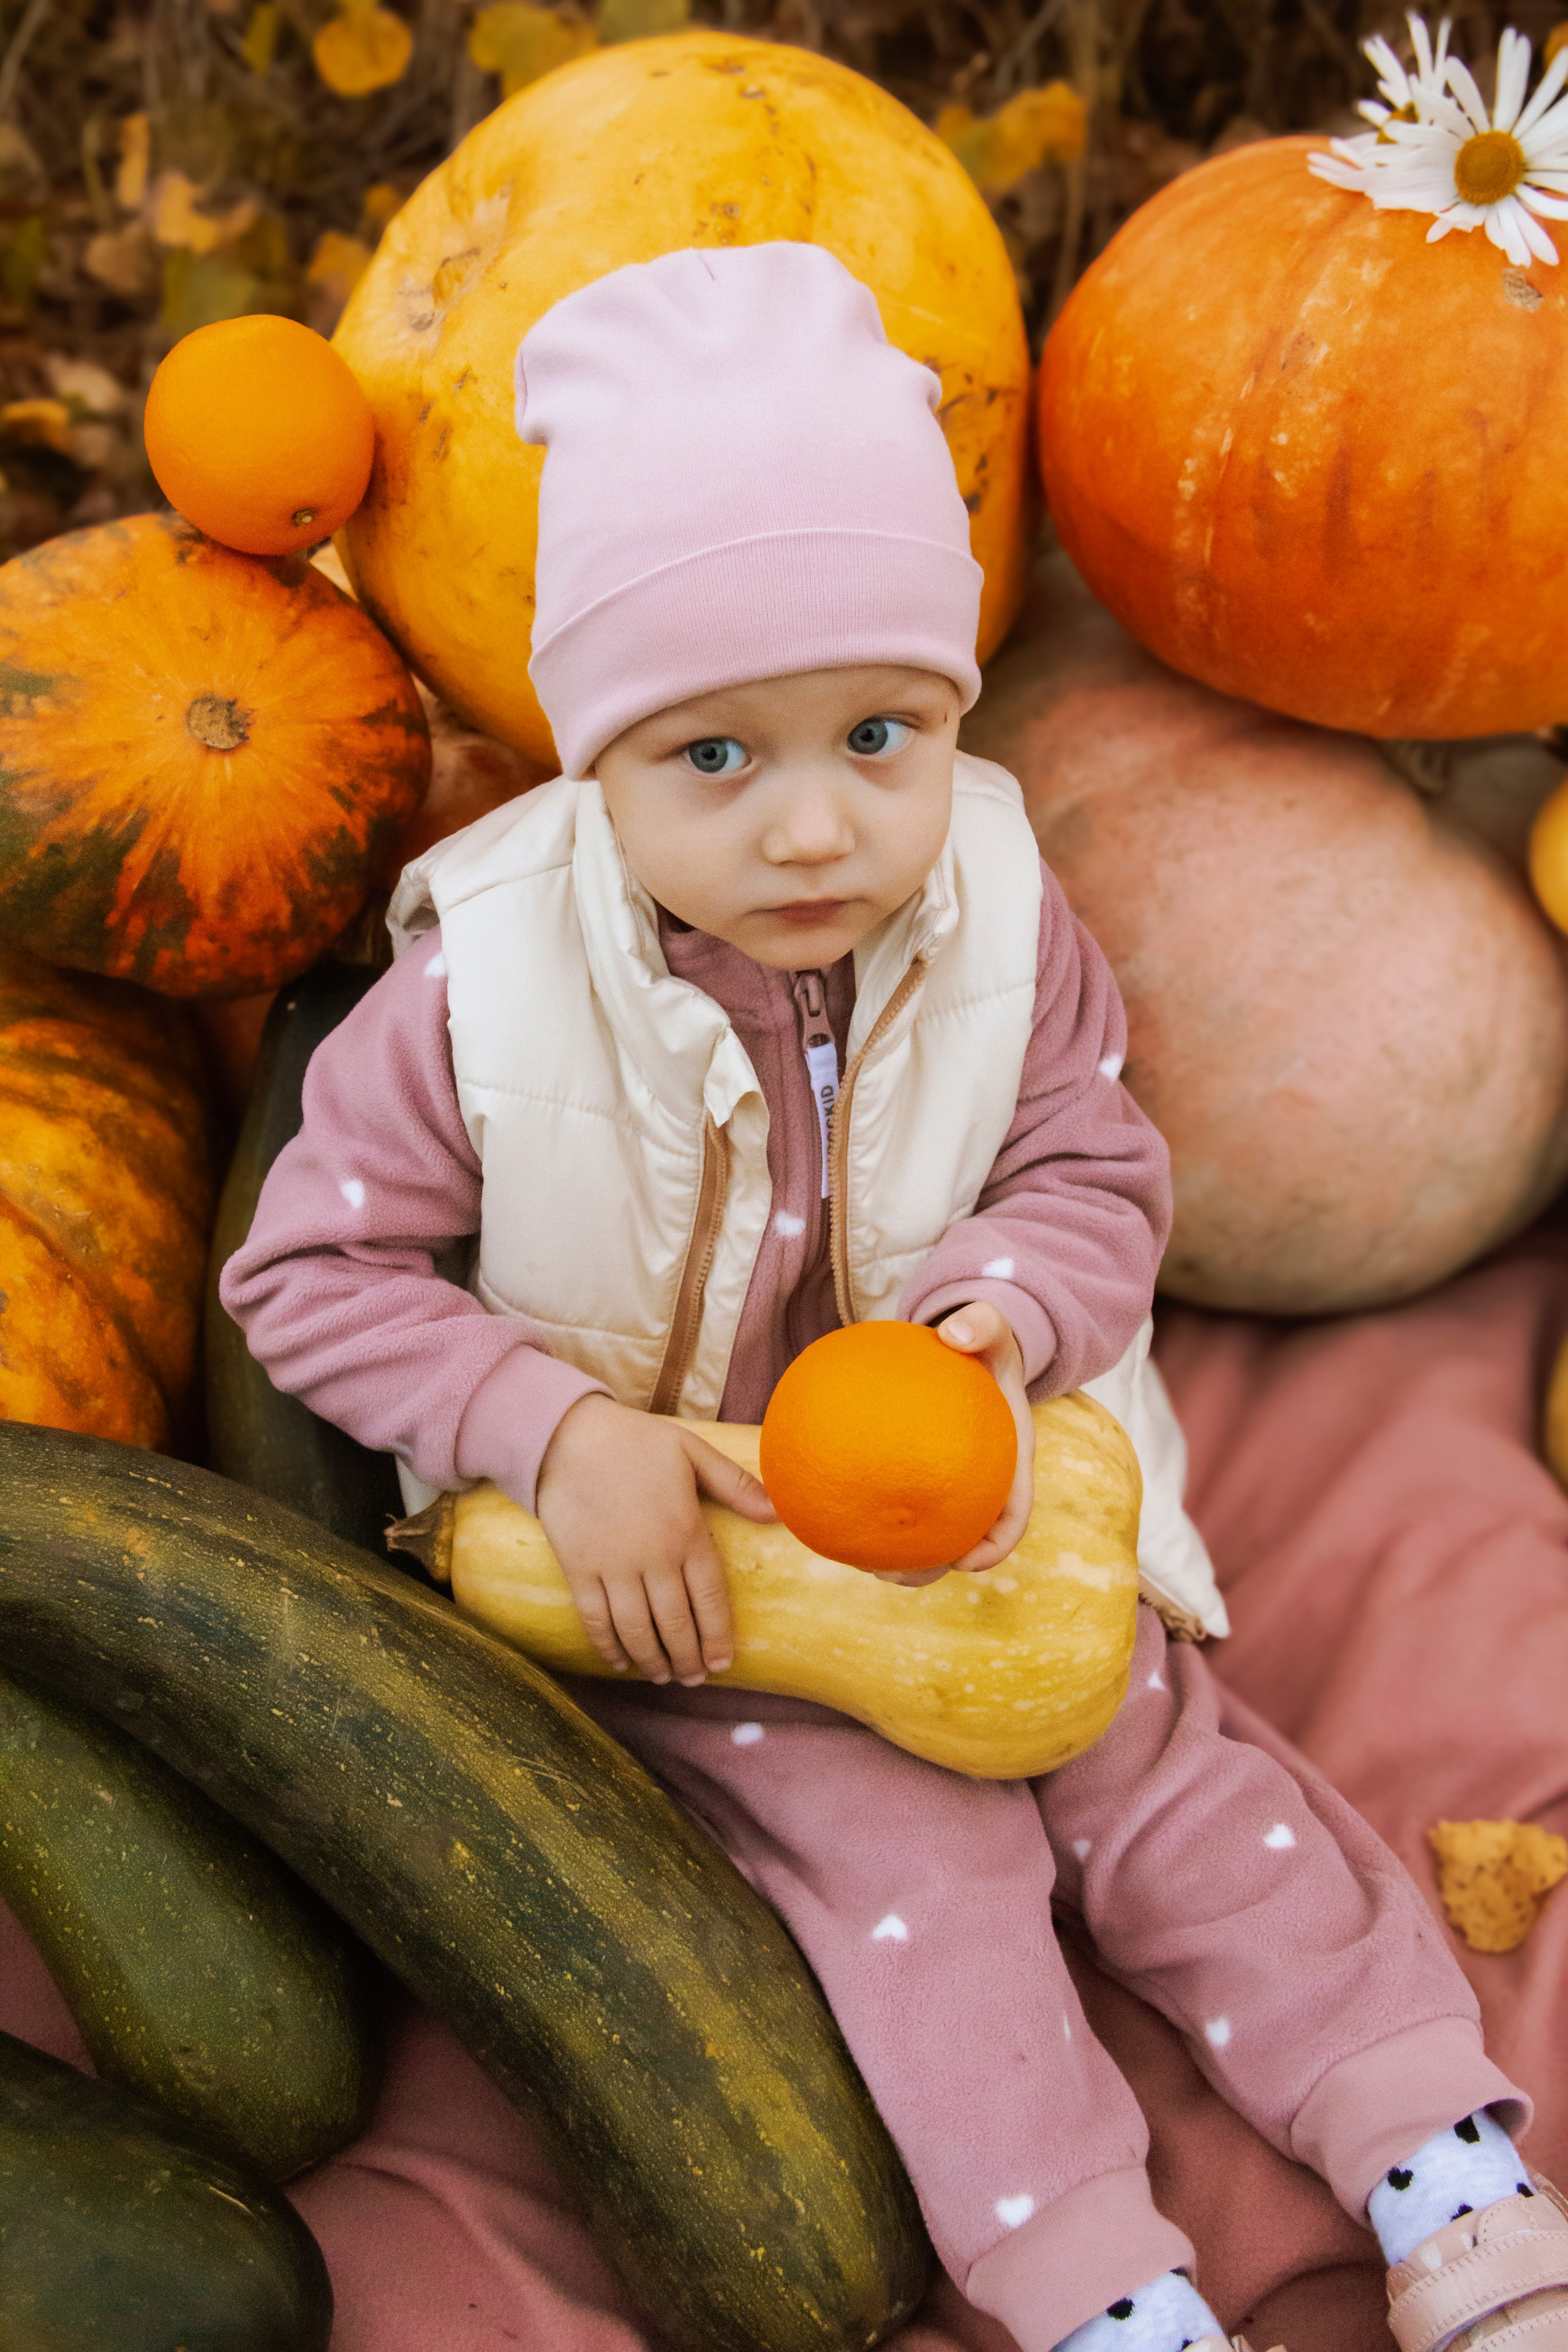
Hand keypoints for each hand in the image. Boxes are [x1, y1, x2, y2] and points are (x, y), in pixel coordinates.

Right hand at [535, 1395, 774, 1685]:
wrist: (567, 1435)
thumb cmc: (635, 1442)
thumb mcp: (692, 1452)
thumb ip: (736, 1484)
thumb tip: (778, 1513)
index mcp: (686, 1531)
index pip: (709, 1598)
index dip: (717, 1636)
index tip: (724, 1662)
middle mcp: (652, 1557)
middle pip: (675, 1623)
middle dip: (688, 1658)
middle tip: (695, 1678)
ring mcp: (612, 1566)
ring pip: (637, 1629)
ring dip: (653, 1660)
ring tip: (664, 1677)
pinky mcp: (578, 1568)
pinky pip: (595, 1619)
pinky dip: (608, 1646)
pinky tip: (620, 1661)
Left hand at [885, 1302, 1035, 1585]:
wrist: (968, 1346)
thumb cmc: (983, 1342)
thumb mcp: (990, 1327)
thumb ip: (980, 1324)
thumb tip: (955, 1332)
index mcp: (1012, 1459)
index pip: (1015, 1512)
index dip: (996, 1544)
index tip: (967, 1562)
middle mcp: (985, 1480)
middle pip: (967, 1541)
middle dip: (933, 1568)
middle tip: (891, 1577)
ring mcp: (953, 1483)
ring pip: (933, 1535)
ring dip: (901, 1561)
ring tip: (861, 1567)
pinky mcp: (920, 1476)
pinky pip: (901, 1503)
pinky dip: (875, 1517)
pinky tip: (837, 1516)